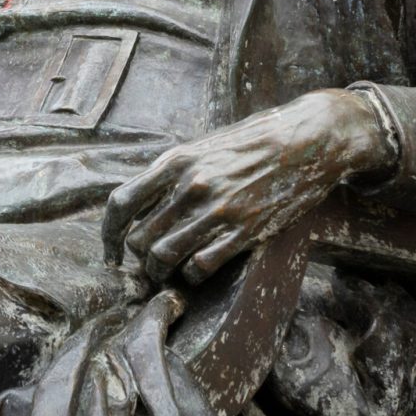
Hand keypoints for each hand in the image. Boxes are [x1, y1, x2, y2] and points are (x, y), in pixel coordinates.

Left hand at [100, 90, 393, 286]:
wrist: (306, 139)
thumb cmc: (253, 141)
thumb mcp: (203, 146)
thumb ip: (172, 173)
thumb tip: (142, 204)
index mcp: (175, 161)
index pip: (120, 204)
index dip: (108, 235)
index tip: (112, 252)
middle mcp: (190, 185)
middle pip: (138, 239)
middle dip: (138, 260)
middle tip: (148, 267)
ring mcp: (216, 210)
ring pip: (163, 258)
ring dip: (161, 273)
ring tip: (169, 274)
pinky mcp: (244, 231)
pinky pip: (200, 267)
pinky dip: (192, 276)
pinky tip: (199, 271)